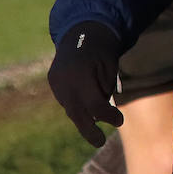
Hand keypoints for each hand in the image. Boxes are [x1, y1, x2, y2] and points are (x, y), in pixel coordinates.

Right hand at [47, 22, 123, 146]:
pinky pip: (66, 100)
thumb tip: (100, 116)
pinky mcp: (53, 81)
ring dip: (84, 116)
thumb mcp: (108, 70)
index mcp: (81, 74)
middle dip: (89, 130)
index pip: (94, 105)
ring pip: (70, 108)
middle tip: (100, 142)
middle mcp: (64, 79)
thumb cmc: (102, 53)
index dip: (108, 116)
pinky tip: (86, 103)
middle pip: (76, 112)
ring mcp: (55, 80)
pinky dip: (77, 105)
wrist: (82, 31)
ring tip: (96, 124)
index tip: (119, 120)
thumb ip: (102, 92)